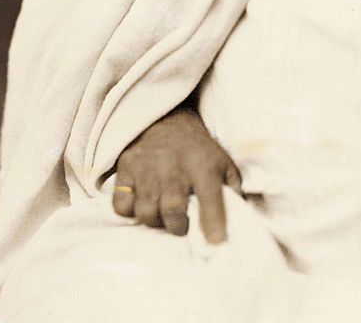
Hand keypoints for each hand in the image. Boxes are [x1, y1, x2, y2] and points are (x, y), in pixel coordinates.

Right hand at [112, 106, 240, 242]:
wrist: (165, 119)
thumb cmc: (197, 149)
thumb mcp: (222, 162)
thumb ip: (231, 189)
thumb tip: (238, 216)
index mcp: (203, 166)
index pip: (211, 196)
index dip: (214, 222)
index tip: (216, 242)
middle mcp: (174, 167)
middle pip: (172, 210)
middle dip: (177, 227)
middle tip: (181, 225)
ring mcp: (147, 169)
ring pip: (145, 212)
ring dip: (154, 221)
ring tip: (162, 213)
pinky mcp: (125, 169)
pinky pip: (121, 205)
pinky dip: (130, 211)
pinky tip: (141, 201)